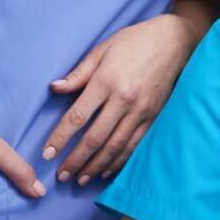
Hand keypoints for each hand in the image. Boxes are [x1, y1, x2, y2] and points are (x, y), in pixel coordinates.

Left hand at [43, 13, 193, 184]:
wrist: (172, 41)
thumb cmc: (134, 41)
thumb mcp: (103, 49)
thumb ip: (79, 73)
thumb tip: (54, 87)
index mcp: (107, 80)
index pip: (78, 116)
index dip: (61, 137)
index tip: (47, 153)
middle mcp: (123, 99)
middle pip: (95, 137)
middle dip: (76, 159)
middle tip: (62, 175)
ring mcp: (140, 110)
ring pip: (115, 146)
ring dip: (95, 166)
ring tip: (80, 178)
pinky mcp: (153, 116)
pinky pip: (134, 144)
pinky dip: (119, 161)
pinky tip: (106, 170)